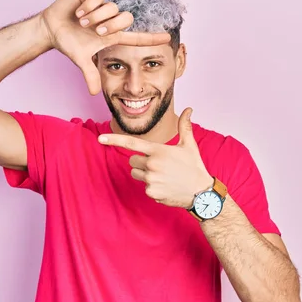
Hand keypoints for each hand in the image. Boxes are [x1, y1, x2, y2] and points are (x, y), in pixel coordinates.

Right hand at [40, 0, 171, 94]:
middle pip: (126, 18)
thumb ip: (90, 74)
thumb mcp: (80, 59)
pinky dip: (87, 6)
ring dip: (95, 17)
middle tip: (95, 31)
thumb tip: (95, 93)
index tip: (167, 38)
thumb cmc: (69, 42)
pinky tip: (78, 12)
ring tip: (82, 22)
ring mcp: (102, 8)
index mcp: (111, 36)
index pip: (136, 37)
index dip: (151, 38)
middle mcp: (110, 21)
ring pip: (111, 7)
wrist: (51, 28)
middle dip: (111, 25)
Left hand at [98, 108, 213, 208]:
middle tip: (160, 165)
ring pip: (136, 174)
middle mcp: (151, 164)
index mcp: (158, 150)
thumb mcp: (189, 145)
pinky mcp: (151, 192)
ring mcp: (150, 179)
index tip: (101, 138)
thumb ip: (185, 126)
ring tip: (163, 176)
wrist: (201, 193)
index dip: (114, 140)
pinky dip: (152, 187)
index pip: (131, 143)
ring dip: (145, 174)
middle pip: (132, 160)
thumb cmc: (194, 167)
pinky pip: (144, 187)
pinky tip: (165, 186)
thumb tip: (189, 109)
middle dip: (142, 161)